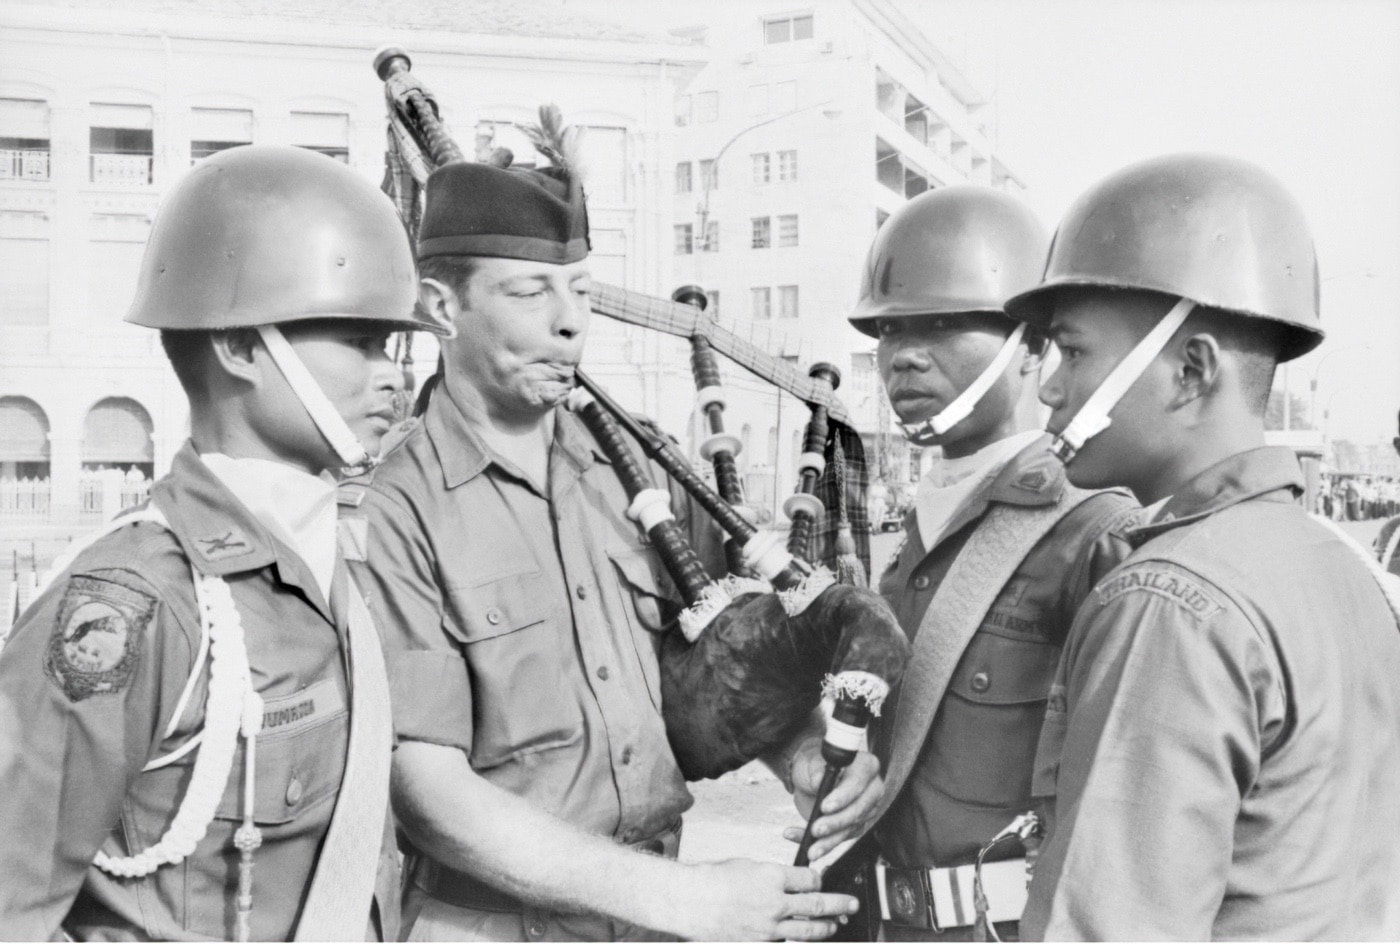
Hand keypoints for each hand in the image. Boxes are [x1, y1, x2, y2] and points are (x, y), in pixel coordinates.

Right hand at [668, 859, 858, 940]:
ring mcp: (768, 927)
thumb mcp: (748, 866)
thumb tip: (791, 883)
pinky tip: (797, 937)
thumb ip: (773, 876)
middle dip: (839, 904)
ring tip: (834, 926)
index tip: (819, 880)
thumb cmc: (713, 879)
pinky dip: (792, 939)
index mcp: (773, 876)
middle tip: (851, 905)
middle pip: (818, 905)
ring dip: (824, 928)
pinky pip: (783, 942)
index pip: (811, 879)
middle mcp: (775, 903)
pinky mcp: (759, 943)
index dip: (818, 879)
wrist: (689, 901)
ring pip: (807, 931)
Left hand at [784, 737, 883, 861]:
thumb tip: (820, 782)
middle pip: (858, 810)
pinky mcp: (855, 827)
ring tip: (810, 847)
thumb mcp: (812, 762)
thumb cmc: (815, 764)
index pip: (858, 782)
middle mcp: (871, 790)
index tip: (824, 806)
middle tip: (816, 828)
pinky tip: (804, 843)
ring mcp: (865, 811)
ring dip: (828, 840)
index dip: (843, 796)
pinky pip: (839, 839)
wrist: (810, 777)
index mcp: (866, 766)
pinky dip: (821, 844)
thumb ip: (818, 771)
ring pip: (849, 829)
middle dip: (836, 822)